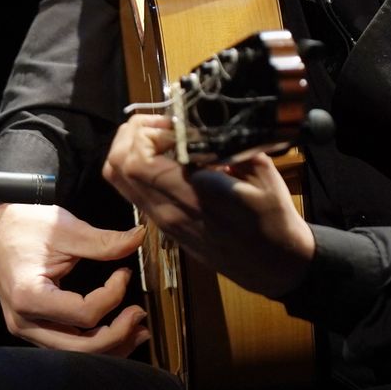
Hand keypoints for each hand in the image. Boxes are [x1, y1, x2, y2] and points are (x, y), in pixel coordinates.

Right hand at [0, 202, 150, 355]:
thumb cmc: (24, 225)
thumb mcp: (66, 229)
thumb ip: (104, 241)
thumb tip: (140, 237)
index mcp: (29, 296)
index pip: (84, 313)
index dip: (113, 296)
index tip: (124, 272)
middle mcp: (24, 321)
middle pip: (80, 348)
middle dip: (117, 335)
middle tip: (140, 315)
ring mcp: (26, 328)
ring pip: (74, 353)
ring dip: (109, 345)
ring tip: (137, 330)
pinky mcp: (32, 327)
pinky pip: (66, 345)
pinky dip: (93, 341)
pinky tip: (116, 332)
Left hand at [103, 114, 314, 298]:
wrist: (273, 266)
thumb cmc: (273, 219)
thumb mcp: (261, 173)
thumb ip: (227, 146)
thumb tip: (203, 124)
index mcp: (192, 197)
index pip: (138, 161)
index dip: (146, 133)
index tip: (174, 123)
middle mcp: (168, 211)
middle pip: (117, 167)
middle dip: (132, 135)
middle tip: (161, 125)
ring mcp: (163, 222)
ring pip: (119, 181)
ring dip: (131, 151)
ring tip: (161, 139)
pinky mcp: (164, 228)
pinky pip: (134, 192)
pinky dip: (139, 168)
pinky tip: (168, 160)